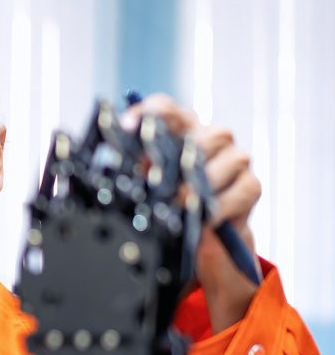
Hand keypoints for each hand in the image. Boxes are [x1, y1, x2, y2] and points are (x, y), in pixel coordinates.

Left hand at [123, 94, 261, 331]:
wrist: (198, 244)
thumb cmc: (163, 210)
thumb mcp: (141, 191)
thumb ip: (129, 171)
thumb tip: (103, 163)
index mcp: (178, 132)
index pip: (166, 110)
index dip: (148, 114)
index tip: (126, 126)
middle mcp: (209, 139)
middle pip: (201, 134)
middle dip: (179, 156)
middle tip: (156, 177)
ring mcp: (234, 161)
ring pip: (227, 159)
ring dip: (201, 183)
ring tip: (179, 201)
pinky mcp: (249, 187)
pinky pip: (242, 191)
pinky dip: (220, 206)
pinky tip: (203, 219)